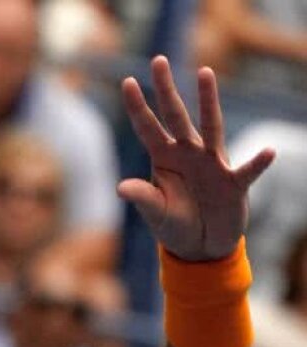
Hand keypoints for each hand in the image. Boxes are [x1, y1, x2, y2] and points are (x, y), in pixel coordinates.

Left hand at [118, 56, 274, 261]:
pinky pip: (247, 171)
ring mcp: (212, 164)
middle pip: (175, 116)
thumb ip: (142, 198)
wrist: (200, 245)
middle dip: (166, 90)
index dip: (137, 107)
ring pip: (210, 127)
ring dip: (208, 101)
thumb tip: (120, 187)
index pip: (148, 128)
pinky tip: (268, 153)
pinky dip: (257, 163)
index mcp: (164, 159)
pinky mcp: (233, 183)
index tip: (126, 81)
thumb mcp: (155, 212)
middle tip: (157, 59)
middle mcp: (188, 153)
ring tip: (204, 74)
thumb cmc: (174, 224)